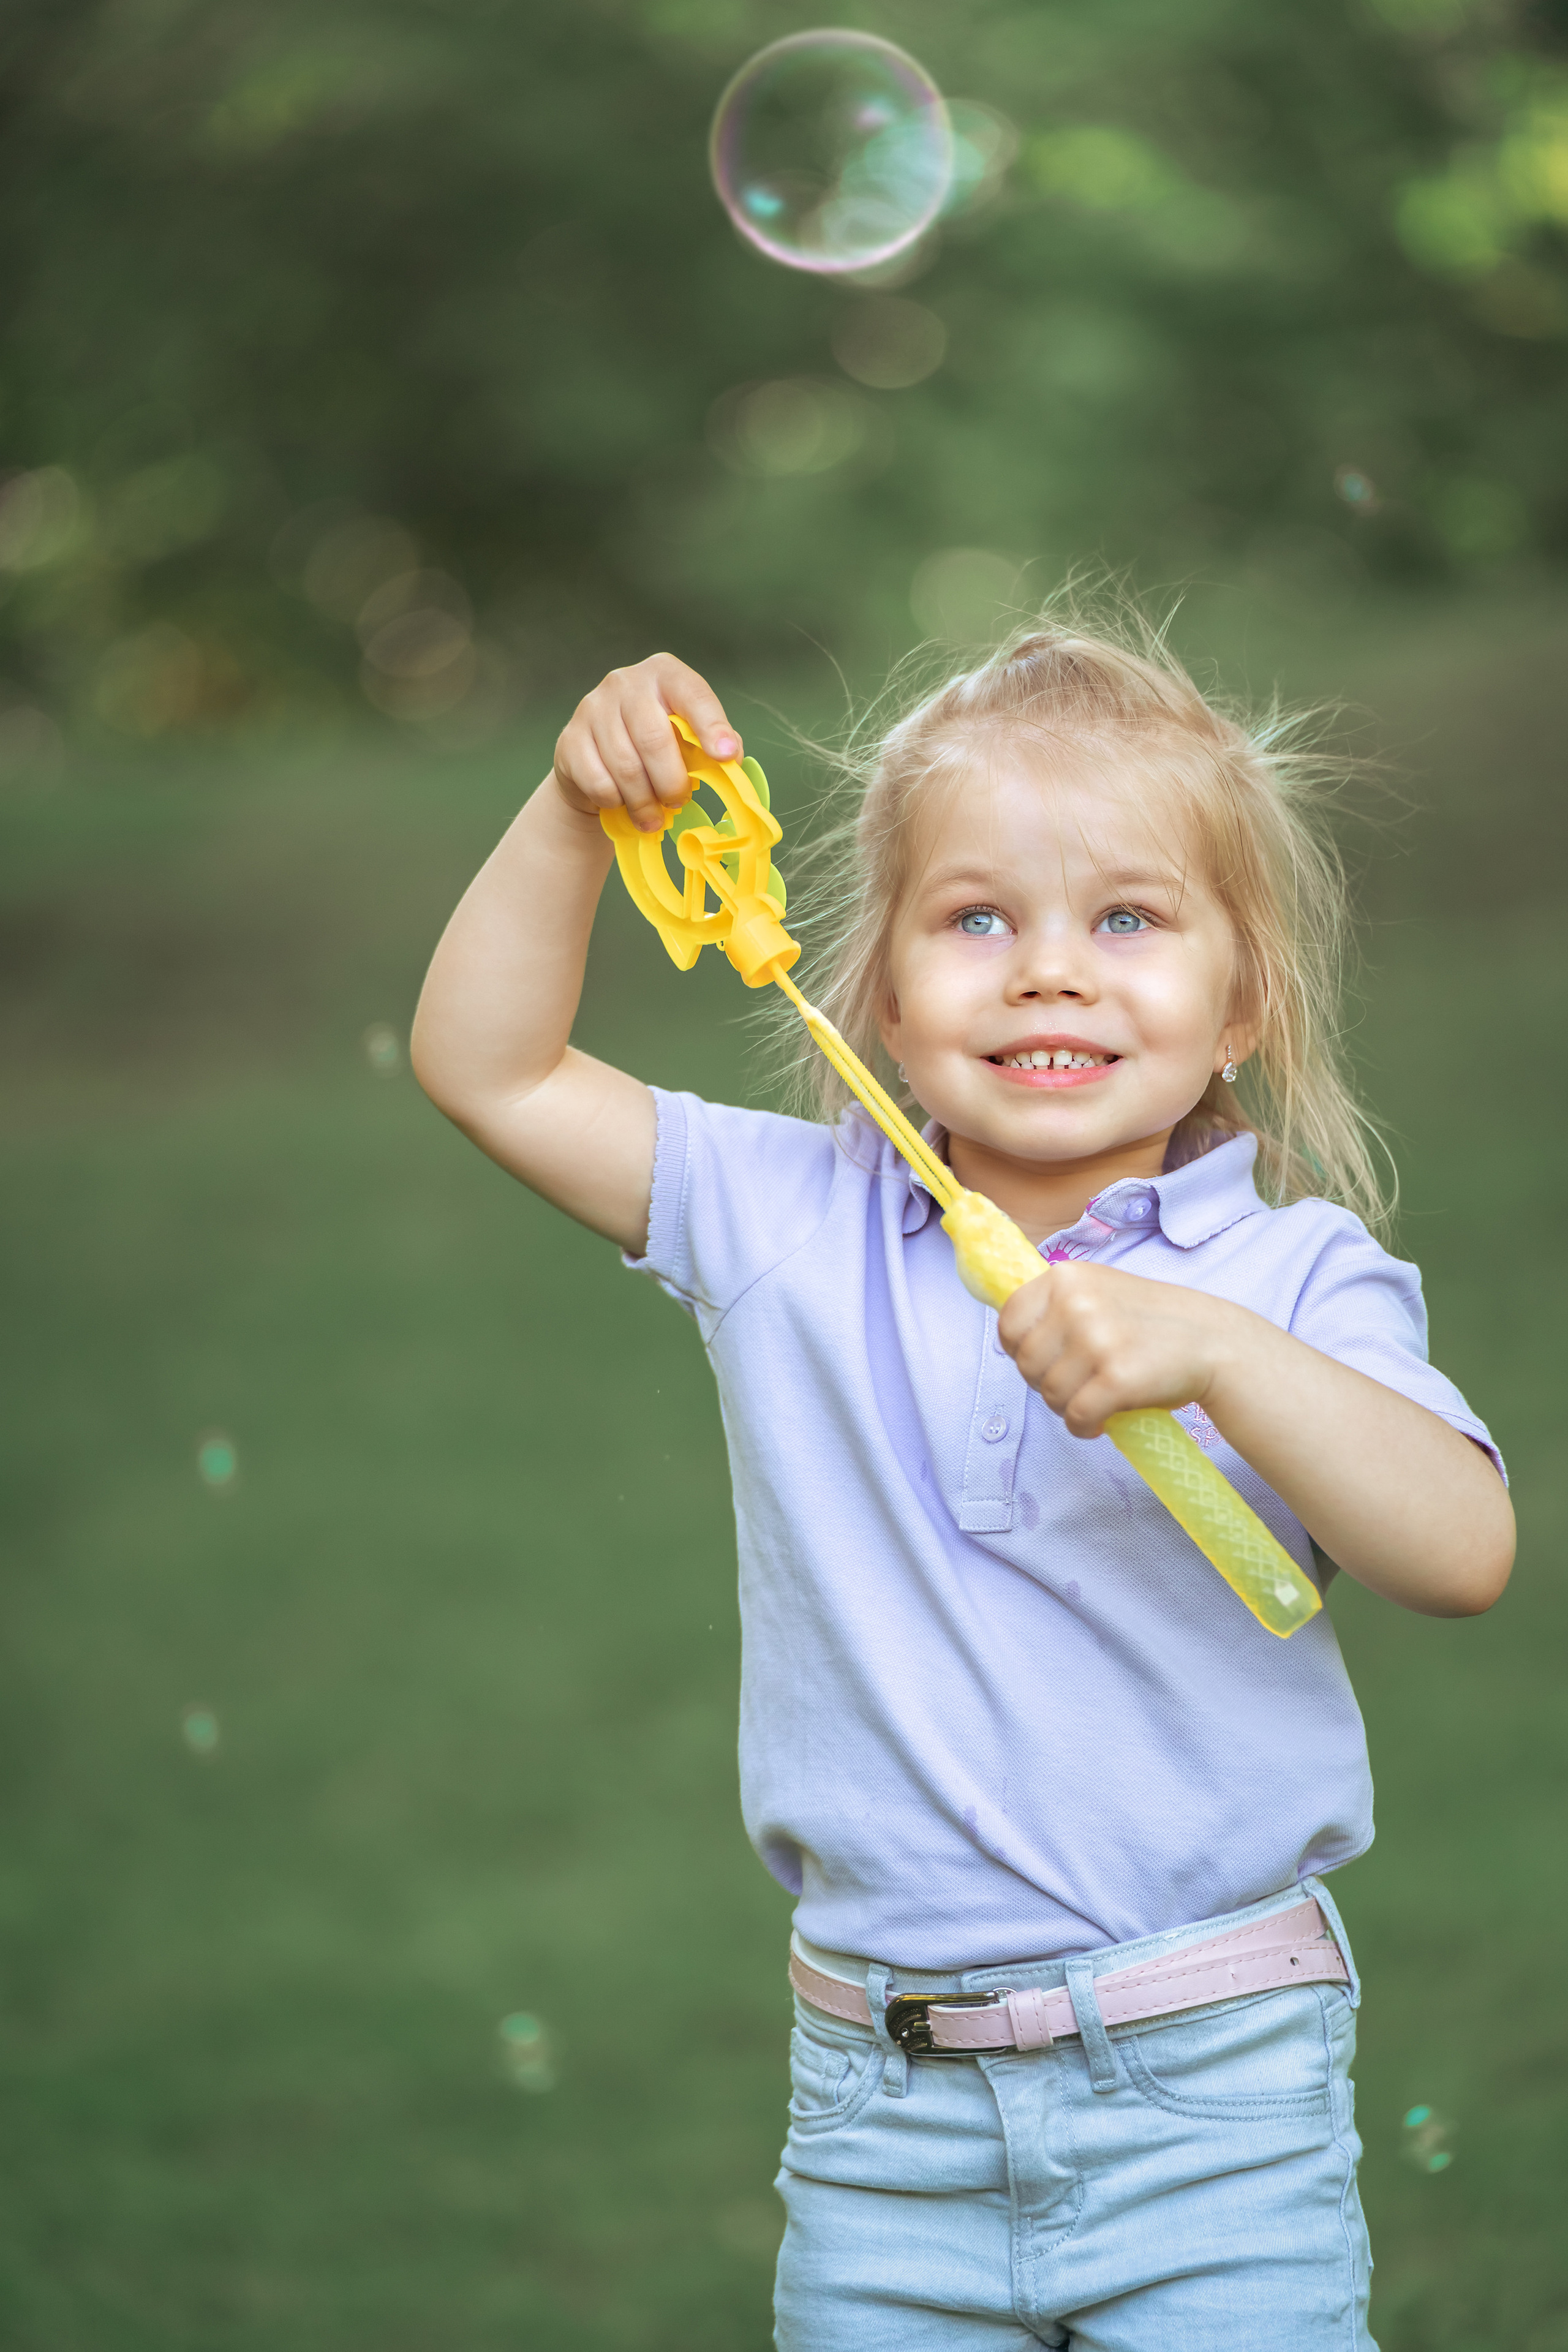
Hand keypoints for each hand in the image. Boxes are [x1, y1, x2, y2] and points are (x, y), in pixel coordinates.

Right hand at [553, 653, 740, 832]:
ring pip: (626, 767)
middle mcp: (625, 682)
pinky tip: (622, 803)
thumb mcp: (687, 738)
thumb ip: (713, 743)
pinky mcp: (569, 739)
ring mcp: (592, 707)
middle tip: (678, 802)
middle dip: (672, 782)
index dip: (712, 727)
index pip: (693, 695)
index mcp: (664, 674)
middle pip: (655, 739)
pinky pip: (599, 782)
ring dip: (645, 801)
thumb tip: (730, 757)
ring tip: (653, 816)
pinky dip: (616, 802)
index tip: (725, 756)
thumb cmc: (654, 747)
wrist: (595, 762)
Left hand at [997, 1262, 1237, 1438]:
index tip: (1042, 1362)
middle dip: (1045, 1384)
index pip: (1009, 1320)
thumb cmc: (1149, 1323)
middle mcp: (1077, 1302)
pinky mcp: (1118, 1377)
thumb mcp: (1098, 1292)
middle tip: (1078, 1385)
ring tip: (1094, 1400)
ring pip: (1049, 1394)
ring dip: (1067, 1407)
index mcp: (1067, 1276)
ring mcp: (1097, 1338)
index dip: (1018, 1350)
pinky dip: (1084, 1427)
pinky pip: (1076, 1417)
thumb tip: (1009, 1338)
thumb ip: (1056, 1306)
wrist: (1213, 1342)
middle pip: (1025, 1363)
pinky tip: (1101, 1421)